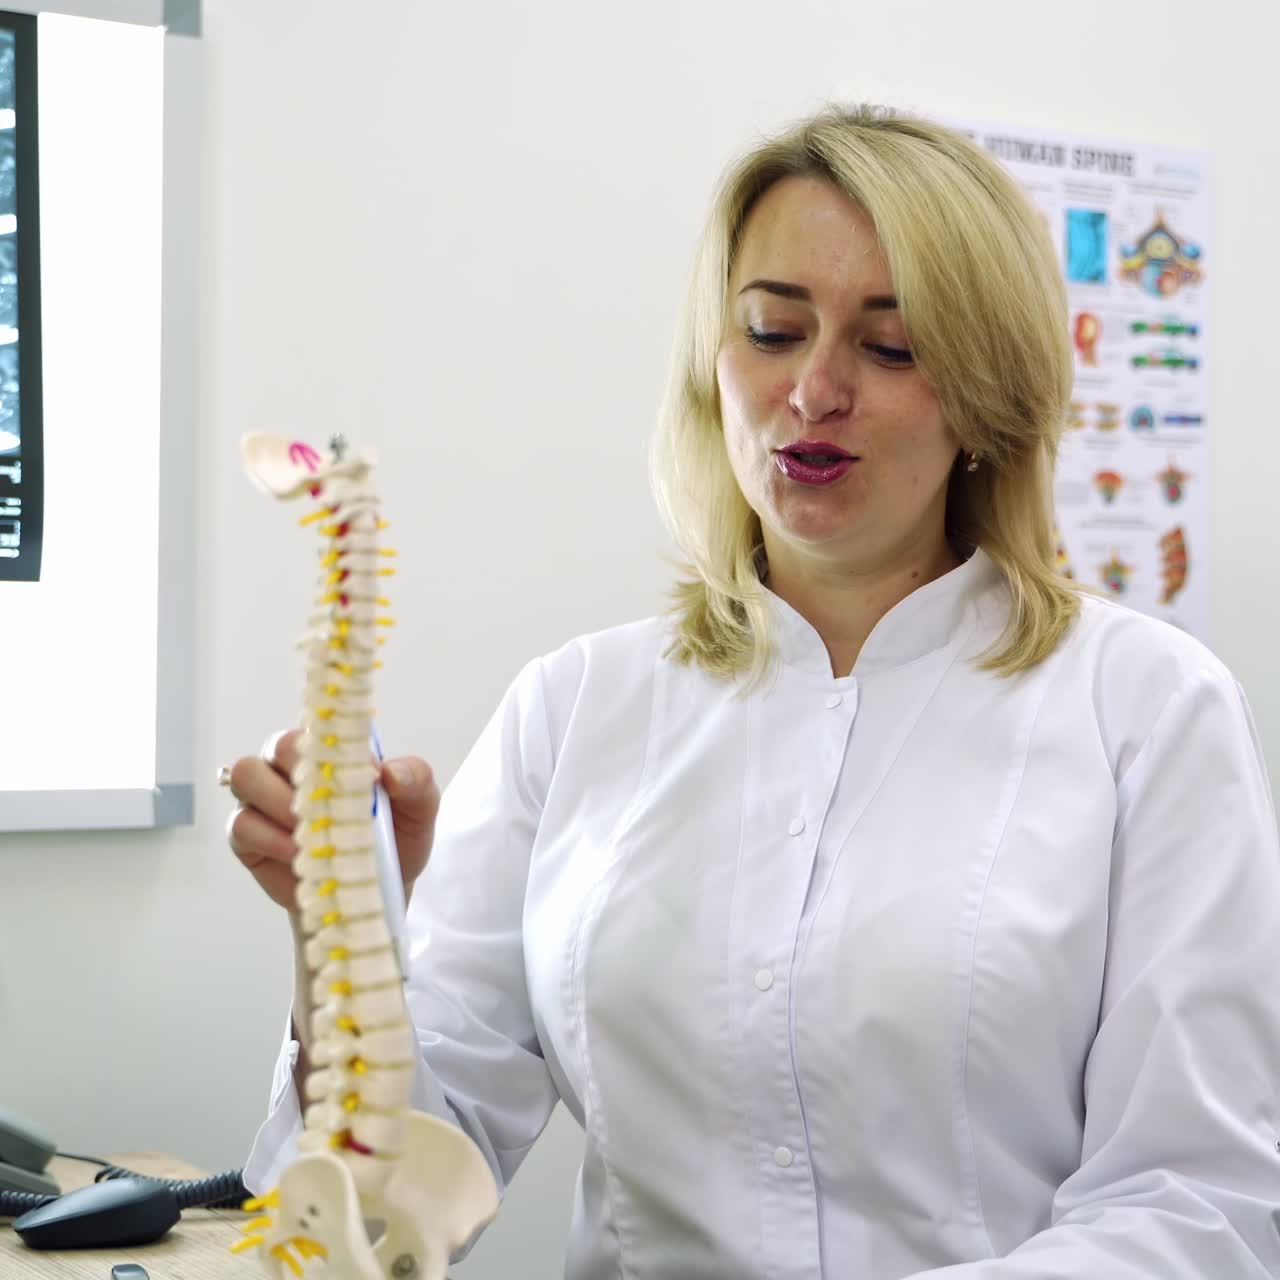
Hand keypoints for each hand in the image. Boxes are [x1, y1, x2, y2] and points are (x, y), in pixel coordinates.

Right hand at [226, 728, 439, 913]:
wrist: (375, 892)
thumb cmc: (396, 840)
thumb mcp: (420, 809)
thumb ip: (416, 780)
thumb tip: (389, 771)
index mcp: (332, 750)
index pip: (319, 726)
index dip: (333, 745)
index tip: (362, 775)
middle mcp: (292, 766)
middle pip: (276, 744)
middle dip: (302, 772)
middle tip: (329, 804)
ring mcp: (265, 799)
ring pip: (247, 775)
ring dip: (278, 802)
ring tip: (309, 830)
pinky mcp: (247, 836)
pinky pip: (241, 823)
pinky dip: (269, 838)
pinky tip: (297, 854)